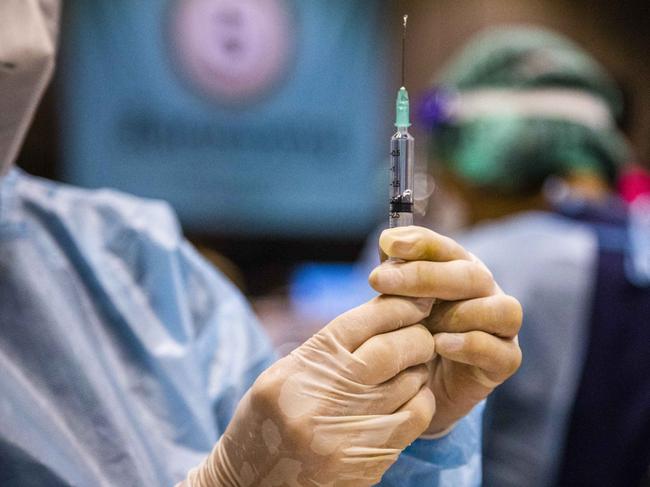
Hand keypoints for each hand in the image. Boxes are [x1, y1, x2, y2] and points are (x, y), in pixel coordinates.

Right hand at [184, 295, 439, 485]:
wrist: (250, 482)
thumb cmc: (266, 419)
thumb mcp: (283, 374)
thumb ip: (327, 349)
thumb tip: (381, 316)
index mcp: (298, 371)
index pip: (358, 325)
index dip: (393, 308)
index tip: (415, 300)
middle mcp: (321, 402)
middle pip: (390, 352)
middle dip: (416, 336)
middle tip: (423, 330)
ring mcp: (345, 437)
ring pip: (408, 385)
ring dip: (420, 366)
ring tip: (418, 359)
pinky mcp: (365, 462)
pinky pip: (413, 421)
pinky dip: (422, 399)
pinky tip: (415, 392)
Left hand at [369, 226, 521, 434]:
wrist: (420, 387)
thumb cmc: (410, 335)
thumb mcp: (397, 303)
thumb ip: (394, 273)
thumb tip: (386, 241)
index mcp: (460, 270)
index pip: (447, 248)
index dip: (421, 243)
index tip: (388, 243)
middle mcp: (486, 293)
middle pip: (471, 274)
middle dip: (424, 275)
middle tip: (378, 280)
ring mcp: (502, 327)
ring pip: (501, 309)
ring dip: (457, 313)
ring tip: (420, 324)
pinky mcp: (505, 361)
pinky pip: (500, 350)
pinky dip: (470, 344)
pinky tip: (438, 344)